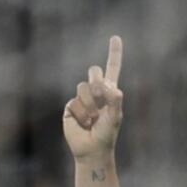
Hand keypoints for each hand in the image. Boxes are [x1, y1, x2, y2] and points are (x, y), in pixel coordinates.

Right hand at [64, 35, 123, 162]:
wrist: (91, 150)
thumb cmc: (106, 135)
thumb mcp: (115, 118)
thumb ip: (115, 102)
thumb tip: (113, 88)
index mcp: (110, 92)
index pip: (112, 69)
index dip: (114, 53)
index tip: (115, 37)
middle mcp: (96, 92)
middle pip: (94, 71)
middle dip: (97, 82)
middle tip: (101, 97)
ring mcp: (82, 98)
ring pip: (83, 87)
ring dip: (90, 104)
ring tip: (93, 119)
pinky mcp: (70, 107)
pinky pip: (74, 102)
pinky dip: (81, 114)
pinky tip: (84, 123)